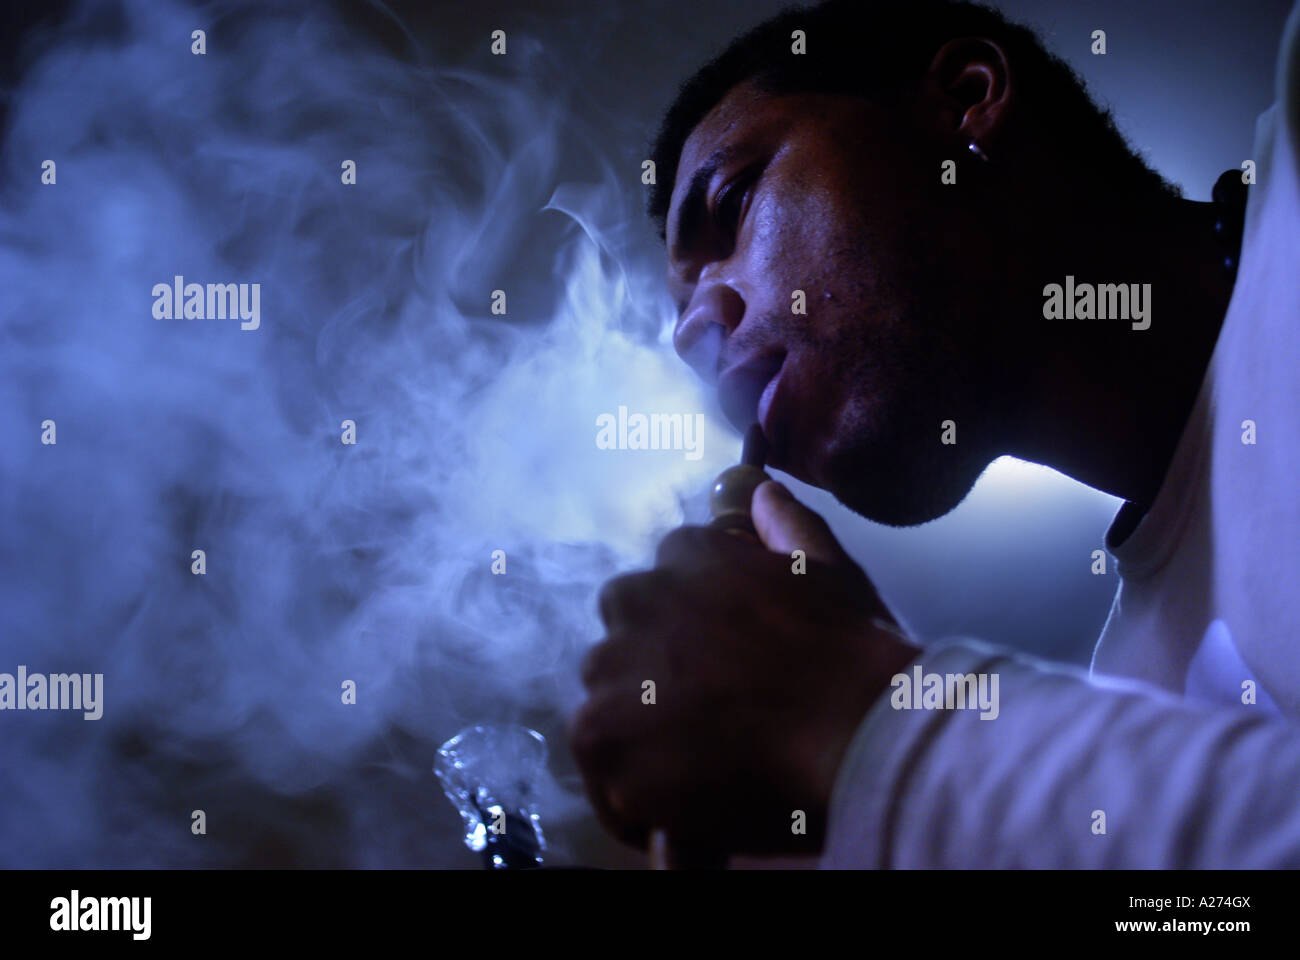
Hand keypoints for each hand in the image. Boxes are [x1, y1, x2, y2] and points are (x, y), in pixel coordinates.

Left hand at [568, 480, 919, 857]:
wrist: (855, 735)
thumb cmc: (850, 655)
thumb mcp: (827, 571)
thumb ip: (786, 526)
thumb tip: (761, 492)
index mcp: (684, 556)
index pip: (658, 588)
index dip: (688, 634)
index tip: (720, 667)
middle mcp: (634, 603)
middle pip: (620, 645)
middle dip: (652, 681)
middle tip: (711, 720)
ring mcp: (612, 676)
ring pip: (604, 710)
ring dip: (641, 737)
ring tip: (700, 769)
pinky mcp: (605, 747)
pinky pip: (606, 778)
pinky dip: (636, 797)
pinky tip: (682, 809)